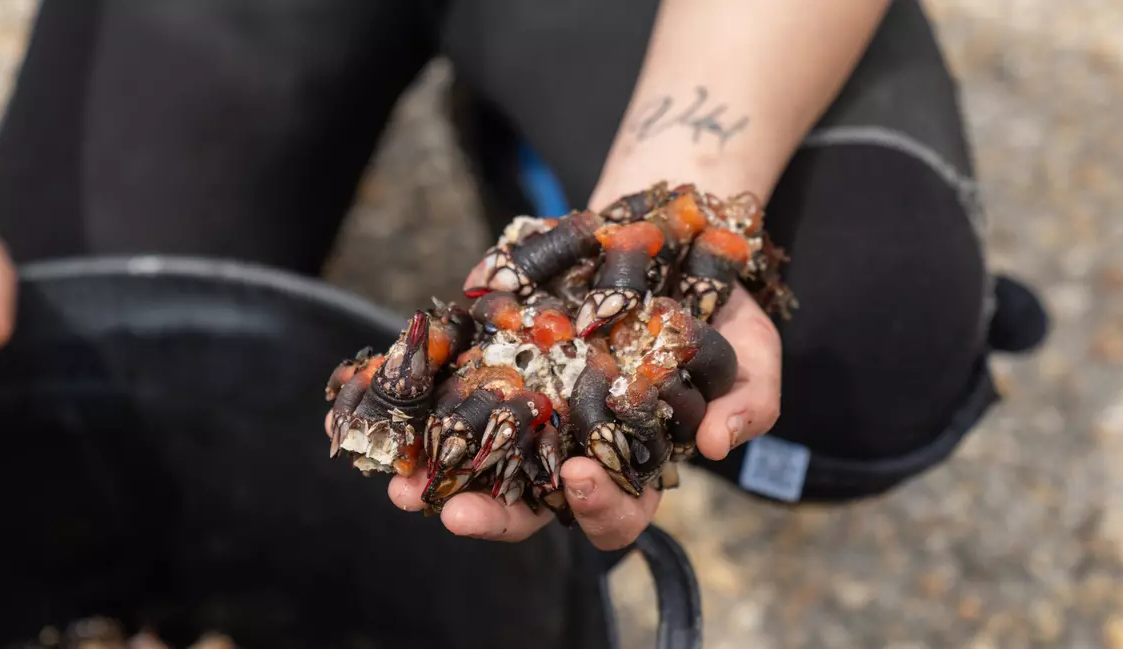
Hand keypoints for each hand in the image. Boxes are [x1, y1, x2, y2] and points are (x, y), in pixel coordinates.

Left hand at [375, 259, 782, 550]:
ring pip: (473, 458)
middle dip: (488, 514)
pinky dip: (407, 404)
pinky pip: (441, 391)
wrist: (665, 228)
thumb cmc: (717, 307)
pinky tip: (369, 407)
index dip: (596, 506)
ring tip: (398, 480)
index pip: (614, 510)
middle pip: (527, 502)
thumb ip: (750, 401)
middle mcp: (571, 442)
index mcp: (631, 460)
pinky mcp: (486, 359)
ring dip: (433, 475)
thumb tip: (720, 446)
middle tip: (450, 512)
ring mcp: (524, 403)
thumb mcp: (753, 351)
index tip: (574, 476)